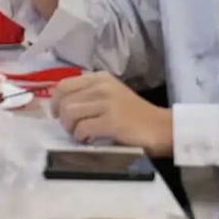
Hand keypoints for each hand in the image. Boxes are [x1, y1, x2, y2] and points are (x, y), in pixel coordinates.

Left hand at [52, 73, 173, 156]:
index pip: (64, 85)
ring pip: (70, 113)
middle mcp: (102, 86)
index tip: (57, 114)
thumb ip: (90, 94)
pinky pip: (82, 128)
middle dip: (62, 117)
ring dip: (70, 128)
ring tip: (80, 135)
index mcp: (100, 78)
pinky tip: (89, 140)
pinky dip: (80, 137)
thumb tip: (63, 106)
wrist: (163, 128)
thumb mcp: (111, 95)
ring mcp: (107, 103)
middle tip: (71, 128)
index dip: (55, 101)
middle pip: (64, 100)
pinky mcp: (112, 121)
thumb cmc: (136, 115)